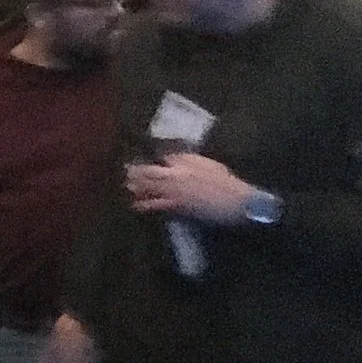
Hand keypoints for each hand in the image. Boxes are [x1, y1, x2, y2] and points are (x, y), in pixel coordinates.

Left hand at [126, 153, 256, 225]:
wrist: (236, 200)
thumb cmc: (225, 181)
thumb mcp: (208, 164)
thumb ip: (189, 159)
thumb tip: (172, 158)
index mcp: (185, 162)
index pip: (163, 157)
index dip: (151, 158)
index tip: (141, 159)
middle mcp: (176, 175)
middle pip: (150, 171)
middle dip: (135, 170)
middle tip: (125, 170)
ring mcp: (174, 191)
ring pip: (148, 187)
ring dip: (135, 186)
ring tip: (126, 185)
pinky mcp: (176, 206)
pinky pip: (155, 204)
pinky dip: (143, 204)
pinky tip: (134, 205)